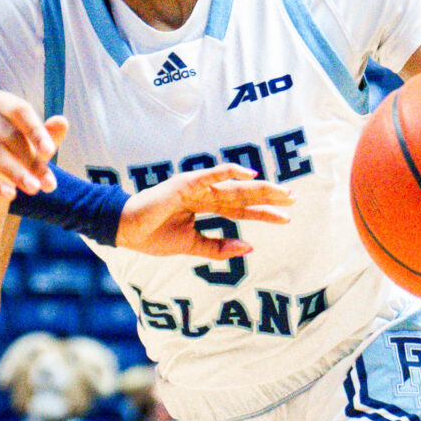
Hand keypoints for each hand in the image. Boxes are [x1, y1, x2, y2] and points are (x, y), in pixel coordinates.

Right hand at [0, 91, 59, 206]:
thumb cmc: (19, 154)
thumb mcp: (37, 147)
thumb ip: (49, 135)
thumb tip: (63, 121)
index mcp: (1, 103)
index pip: (19, 110)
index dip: (35, 130)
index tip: (50, 151)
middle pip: (6, 134)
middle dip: (29, 160)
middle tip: (47, 183)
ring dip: (15, 173)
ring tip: (34, 190)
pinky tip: (9, 195)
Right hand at [115, 165, 293, 259]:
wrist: (126, 231)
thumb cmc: (153, 236)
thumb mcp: (191, 246)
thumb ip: (217, 248)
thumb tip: (248, 248)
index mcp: (204, 207)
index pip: (240, 210)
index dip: (263, 213)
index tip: (286, 218)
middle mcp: (204, 194)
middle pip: (242, 196)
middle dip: (268, 197)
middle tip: (294, 199)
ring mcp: (195, 187)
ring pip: (233, 186)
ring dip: (258, 187)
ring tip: (281, 190)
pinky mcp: (185, 184)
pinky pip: (211, 175)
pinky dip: (230, 172)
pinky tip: (249, 172)